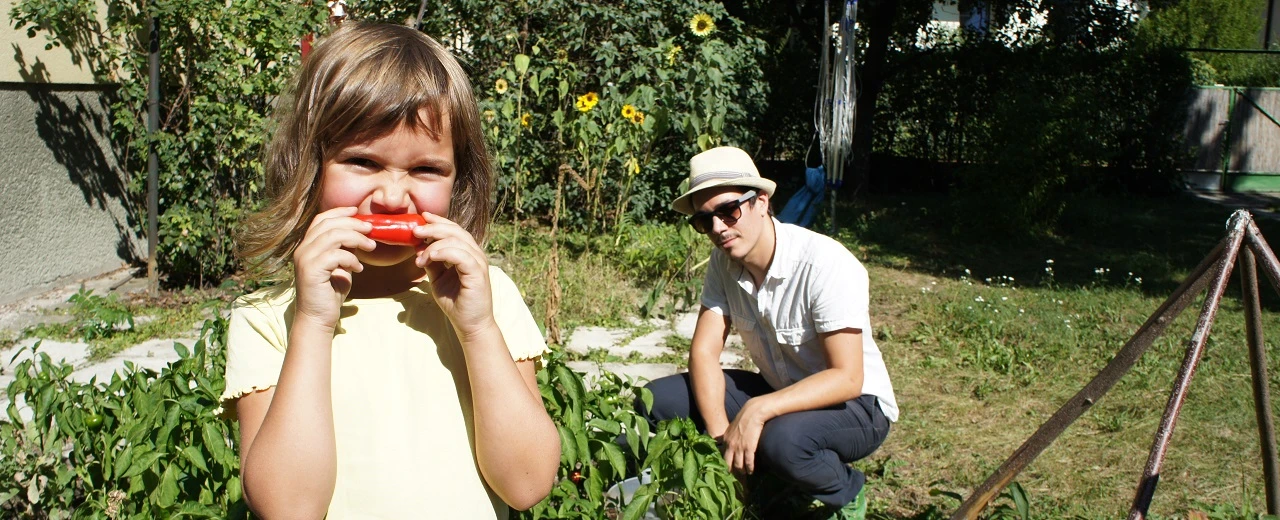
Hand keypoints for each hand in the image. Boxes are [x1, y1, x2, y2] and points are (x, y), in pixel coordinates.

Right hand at [292, 207, 375, 331]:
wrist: (318, 317)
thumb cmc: (330, 292)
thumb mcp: (340, 265)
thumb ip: (345, 248)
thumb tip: (361, 233)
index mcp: (308, 245)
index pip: (321, 219)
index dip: (339, 211)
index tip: (357, 210)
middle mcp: (303, 249)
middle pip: (329, 224)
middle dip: (353, 223)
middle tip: (371, 229)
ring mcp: (305, 259)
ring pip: (333, 236)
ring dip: (356, 239)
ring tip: (371, 247)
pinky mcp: (311, 270)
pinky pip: (336, 255)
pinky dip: (351, 259)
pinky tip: (359, 268)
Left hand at [413, 212, 493, 336]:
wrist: (470, 325)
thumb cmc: (456, 302)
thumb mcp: (438, 278)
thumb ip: (432, 262)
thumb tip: (418, 248)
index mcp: (467, 253)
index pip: (454, 230)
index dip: (439, 221)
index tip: (422, 217)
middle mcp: (475, 255)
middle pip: (456, 231)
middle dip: (434, 228)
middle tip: (415, 230)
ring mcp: (478, 263)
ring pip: (457, 240)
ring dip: (434, 243)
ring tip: (419, 253)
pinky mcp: (478, 273)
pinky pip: (461, 255)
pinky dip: (443, 252)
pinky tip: (429, 258)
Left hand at [721, 401, 766, 474]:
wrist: (753, 412)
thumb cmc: (744, 419)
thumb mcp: (731, 428)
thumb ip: (727, 437)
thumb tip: (721, 442)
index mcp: (725, 440)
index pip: (722, 456)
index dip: (724, 464)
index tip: (725, 471)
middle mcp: (731, 445)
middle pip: (728, 463)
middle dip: (730, 471)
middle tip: (733, 478)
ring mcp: (740, 447)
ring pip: (738, 465)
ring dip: (741, 471)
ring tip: (744, 474)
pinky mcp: (749, 448)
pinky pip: (748, 462)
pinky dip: (749, 468)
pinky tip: (751, 471)